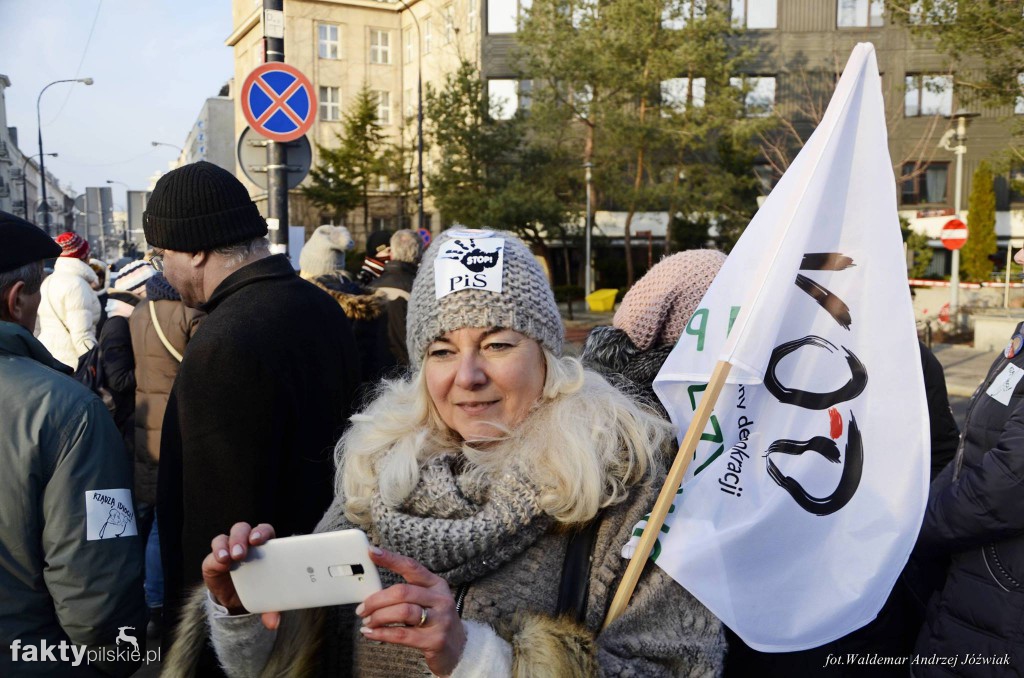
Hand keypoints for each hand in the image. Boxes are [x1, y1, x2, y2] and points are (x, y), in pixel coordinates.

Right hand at [201, 522, 281, 629]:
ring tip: (230, 557)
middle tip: (242, 552)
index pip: (264, 531)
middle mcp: (246, 544)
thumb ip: (272, 608)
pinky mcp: (214, 559)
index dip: (262, 532)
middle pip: (244, 530)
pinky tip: (220, 561)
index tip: (259, 541)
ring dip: (229, 545)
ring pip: (228, 537)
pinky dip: (217, 554)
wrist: (236, 602)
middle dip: (243, 538)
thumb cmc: (258, 590)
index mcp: (264, 546)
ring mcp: (229, 549)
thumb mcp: (267, 599)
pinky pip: (214, 551)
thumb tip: (273, 623)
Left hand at [357, 547, 466, 676]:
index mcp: (436, 584)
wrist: (459, 648)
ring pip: (403, 612)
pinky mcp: (435, 640)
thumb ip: (406, 594)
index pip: (412, 567)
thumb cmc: (435, 621)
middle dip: (376, 600)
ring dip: (378, 617)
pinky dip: (382, 633)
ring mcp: (440, 619)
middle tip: (362, 609)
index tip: (372, 552)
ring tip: (367, 622)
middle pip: (403, 592)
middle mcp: (440, 599)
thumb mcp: (427, 601)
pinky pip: (402, 634)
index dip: (391, 559)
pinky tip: (370, 634)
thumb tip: (372, 592)